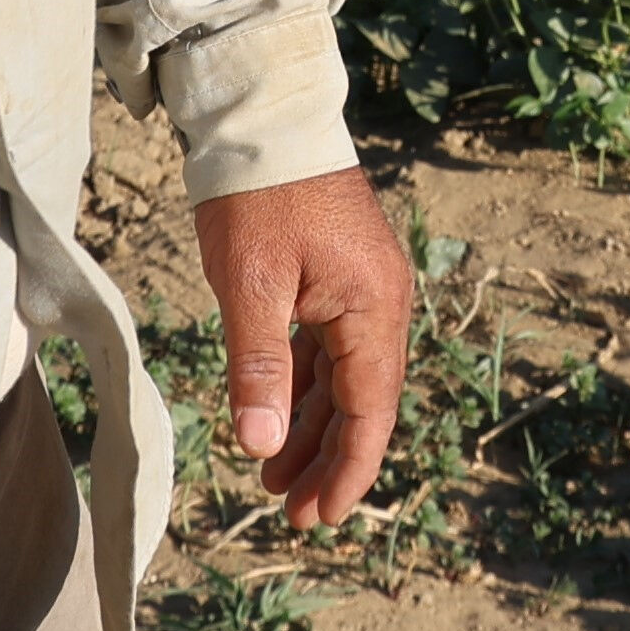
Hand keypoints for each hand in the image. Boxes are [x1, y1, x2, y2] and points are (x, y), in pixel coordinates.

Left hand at [190, 166, 414, 527]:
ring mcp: (359, 288)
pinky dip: (301, 385)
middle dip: (326, 460)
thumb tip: (260, 447)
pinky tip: (273, 414)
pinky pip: (325, 347)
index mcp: (373, 307)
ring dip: (309, 427)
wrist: (263, 113)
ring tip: (271, 477)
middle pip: (360, 401)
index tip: (320, 517)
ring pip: (340, 378)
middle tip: (290, 512)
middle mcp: (379, 302)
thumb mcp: (250, 284)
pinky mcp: (336, 275)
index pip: (369, 411)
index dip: (347, 471)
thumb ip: (259, 367)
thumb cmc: (257, 194)